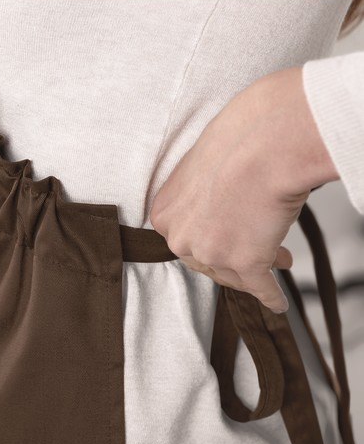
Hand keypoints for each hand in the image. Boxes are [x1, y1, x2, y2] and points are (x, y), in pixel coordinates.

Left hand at [149, 65, 339, 313]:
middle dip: (232, 255)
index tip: (226, 238)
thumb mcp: (201, 166)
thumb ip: (202, 192)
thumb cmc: (237, 141)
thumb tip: (219, 199)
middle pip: (206, 260)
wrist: (264, 142)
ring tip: (278, 259)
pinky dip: (270, 296)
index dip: (209, 239)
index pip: (184, 238)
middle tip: (254, 248)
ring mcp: (212, 253)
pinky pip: (260, 288)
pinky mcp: (245, 263)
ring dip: (256, 269)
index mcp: (165, 213)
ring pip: (233, 274)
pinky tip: (277, 302)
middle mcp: (181, 238)